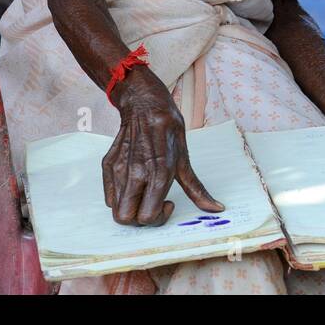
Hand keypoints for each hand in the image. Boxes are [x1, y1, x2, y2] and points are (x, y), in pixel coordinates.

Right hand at [102, 68, 221, 225]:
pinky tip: (134, 186)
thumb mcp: (184, 160)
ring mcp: (119, 169)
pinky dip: (120, 198)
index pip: (147, 216)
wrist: (145, 104)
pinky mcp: (108, 165)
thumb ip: (197, 190)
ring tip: (144, 195)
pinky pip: (109, 195)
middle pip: (126, 219)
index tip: (167, 204)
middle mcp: (135, 173)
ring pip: (115, 209)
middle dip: (141, 220)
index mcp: (158, 173)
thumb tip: (216, 209)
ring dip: (130, 209)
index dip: (158, 218)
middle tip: (153, 206)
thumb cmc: (168, 130)